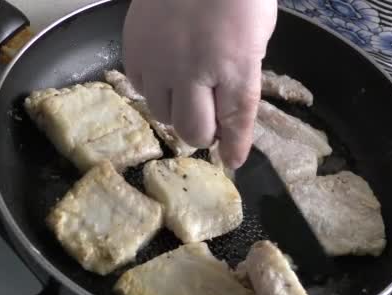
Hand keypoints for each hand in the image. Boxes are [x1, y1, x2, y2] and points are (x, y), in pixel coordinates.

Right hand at [123, 0, 276, 168]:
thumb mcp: (257, 36)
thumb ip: (244, 78)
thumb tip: (230, 113)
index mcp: (236, 65)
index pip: (236, 122)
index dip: (235, 147)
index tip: (232, 159)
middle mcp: (194, 71)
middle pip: (193, 131)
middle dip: (204, 132)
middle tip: (209, 120)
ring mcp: (160, 61)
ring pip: (163, 115)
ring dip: (178, 110)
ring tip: (187, 90)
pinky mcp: (134, 50)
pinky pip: (142, 90)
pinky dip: (156, 89)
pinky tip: (166, 71)